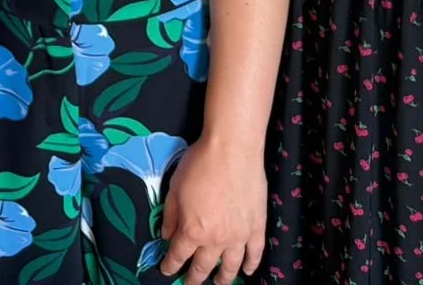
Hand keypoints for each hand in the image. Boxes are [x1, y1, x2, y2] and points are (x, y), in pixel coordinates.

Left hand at [157, 135, 265, 283]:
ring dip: (223, 278)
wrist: (232, 150)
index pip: (178, 255)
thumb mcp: (174, 189)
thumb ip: (170, 216)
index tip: (167, 271)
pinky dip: (251, 265)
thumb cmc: (199, 165)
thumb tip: (166, 236)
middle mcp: (216, 240)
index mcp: (192, 231)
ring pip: (231, 266)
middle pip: (204, 266)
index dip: (171, 265)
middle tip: (190, 284)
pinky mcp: (257, 228)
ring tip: (218, 283)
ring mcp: (239, 236)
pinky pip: (255, 253)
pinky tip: (247, 271)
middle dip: (194, 278)